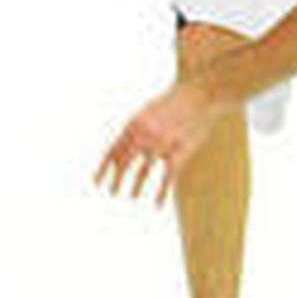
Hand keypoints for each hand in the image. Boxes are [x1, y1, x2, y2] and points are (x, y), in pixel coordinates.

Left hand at [94, 80, 223, 205]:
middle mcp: (144, 134)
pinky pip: (168, 177)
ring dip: (135, 185)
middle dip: (116, 179)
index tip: (96, 183)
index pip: (113, 150)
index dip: (104, 168)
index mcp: (134, 123)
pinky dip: (161, 193)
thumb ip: (136, 130)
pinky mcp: (180, 150)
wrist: (200, 92)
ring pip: (143, 170)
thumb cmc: (175, 101)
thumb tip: (124, 149)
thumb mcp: (150, 111)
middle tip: (112, 192)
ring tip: (131, 196)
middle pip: (124, 162)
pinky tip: (157, 204)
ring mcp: (162, 143)